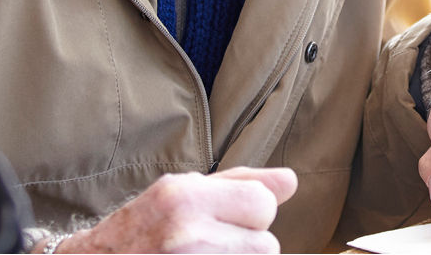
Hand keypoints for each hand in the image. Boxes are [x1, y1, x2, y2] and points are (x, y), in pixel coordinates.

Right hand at [50, 166, 296, 252]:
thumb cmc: (139, 232)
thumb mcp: (180, 194)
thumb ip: (239, 184)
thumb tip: (291, 182)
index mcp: (184, 199)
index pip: (263, 205)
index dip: (252, 215)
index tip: (227, 222)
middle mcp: (185, 237)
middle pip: (266, 247)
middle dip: (246, 249)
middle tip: (208, 251)